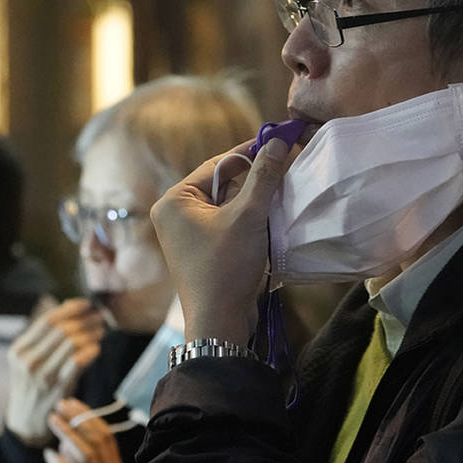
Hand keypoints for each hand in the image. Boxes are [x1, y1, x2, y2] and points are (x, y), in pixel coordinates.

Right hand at [5, 299, 104, 446]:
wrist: (26, 419)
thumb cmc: (32, 383)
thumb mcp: (28, 358)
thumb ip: (46, 335)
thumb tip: (70, 306)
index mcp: (19, 349)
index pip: (48, 319)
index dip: (71, 309)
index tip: (86, 304)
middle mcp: (28, 360)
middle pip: (63, 329)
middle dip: (85, 320)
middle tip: (98, 317)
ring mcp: (43, 375)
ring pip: (73, 343)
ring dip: (91, 333)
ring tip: (100, 330)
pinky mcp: (58, 387)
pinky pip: (79, 361)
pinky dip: (91, 350)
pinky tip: (97, 347)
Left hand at [44, 398, 125, 462]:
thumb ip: (90, 462)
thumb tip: (69, 436)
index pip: (107, 436)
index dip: (89, 416)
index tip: (73, 403)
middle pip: (97, 441)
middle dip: (78, 419)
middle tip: (61, 406)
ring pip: (85, 455)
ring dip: (67, 434)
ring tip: (52, 420)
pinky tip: (49, 454)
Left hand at [149, 138, 290, 344]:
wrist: (220, 322)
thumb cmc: (226, 266)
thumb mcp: (249, 216)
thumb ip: (263, 177)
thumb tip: (276, 141)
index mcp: (174, 200)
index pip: (218, 164)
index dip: (251, 152)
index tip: (279, 141)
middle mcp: (175, 214)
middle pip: (223, 183)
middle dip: (255, 179)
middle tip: (287, 168)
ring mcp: (187, 235)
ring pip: (228, 205)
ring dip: (255, 201)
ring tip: (284, 193)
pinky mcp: (202, 251)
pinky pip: (228, 224)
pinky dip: (249, 221)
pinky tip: (272, 219)